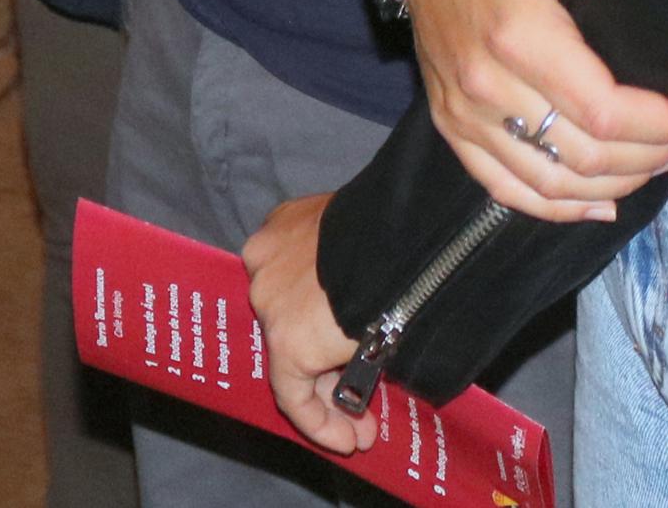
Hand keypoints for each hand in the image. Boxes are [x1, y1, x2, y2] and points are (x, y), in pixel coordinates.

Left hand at [245, 195, 373, 454]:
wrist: (400, 236)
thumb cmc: (398, 229)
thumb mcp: (371, 238)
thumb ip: (358, 269)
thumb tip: (377, 304)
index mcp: (287, 227)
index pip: (295, 284)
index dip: (318, 320)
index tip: (346, 345)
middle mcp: (267, 261)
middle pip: (293, 325)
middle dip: (327, 366)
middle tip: (360, 397)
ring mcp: (271, 301)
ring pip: (294, 361)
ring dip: (330, 398)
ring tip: (363, 431)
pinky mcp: (284, 339)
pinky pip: (293, 392)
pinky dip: (319, 420)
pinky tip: (347, 440)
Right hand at [398, 0, 667, 220]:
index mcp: (516, 37)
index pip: (603, 112)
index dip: (662, 121)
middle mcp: (487, 87)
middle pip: (587, 157)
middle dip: (654, 152)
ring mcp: (465, 114)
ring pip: (552, 184)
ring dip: (618, 182)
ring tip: (664, 159)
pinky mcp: (452, 124)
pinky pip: (505, 188)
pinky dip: (558, 208)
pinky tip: (602, 202)